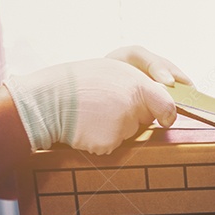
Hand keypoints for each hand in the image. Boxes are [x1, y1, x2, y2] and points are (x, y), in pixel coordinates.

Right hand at [4, 47, 190, 154]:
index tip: (166, 119)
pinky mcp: (108, 143)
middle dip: (133, 116)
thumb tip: (162, 99)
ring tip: (92, 113)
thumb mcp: (111, 69)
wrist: (46, 101)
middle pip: (145, 120)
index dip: (167, 113)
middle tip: (106, 104)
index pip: (166, 104)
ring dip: (115, 127)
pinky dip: (102, 139)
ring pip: (128, 133)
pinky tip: (86, 127)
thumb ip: (139, 83)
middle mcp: (131, 104)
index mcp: (135, 83)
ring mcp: (120, 126)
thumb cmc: (78, 83)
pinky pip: (113, 145)